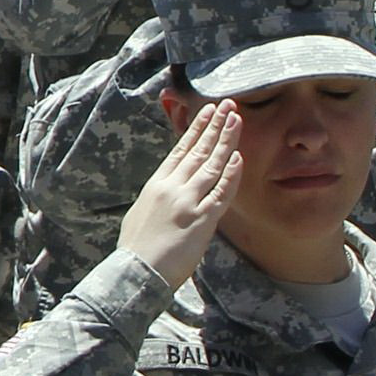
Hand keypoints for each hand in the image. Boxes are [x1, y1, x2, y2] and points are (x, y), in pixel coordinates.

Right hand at [119, 98, 241, 289]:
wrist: (136, 271)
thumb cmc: (136, 247)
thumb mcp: (142, 212)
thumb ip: (159, 198)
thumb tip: (167, 190)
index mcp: (157, 184)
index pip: (181, 149)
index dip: (197, 129)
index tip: (209, 111)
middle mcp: (172, 188)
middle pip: (198, 151)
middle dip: (215, 126)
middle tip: (228, 104)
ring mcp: (187, 202)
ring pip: (211, 166)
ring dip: (226, 141)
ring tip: (237, 120)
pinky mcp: (201, 221)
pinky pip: (220, 194)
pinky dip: (230, 176)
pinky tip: (238, 159)